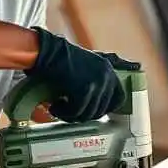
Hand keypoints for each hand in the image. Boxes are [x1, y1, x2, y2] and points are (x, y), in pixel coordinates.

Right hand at [25, 27, 140, 122]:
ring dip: (72, 116)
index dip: (106, 109)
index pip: (120, 98)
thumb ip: (94, 83)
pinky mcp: (84, 89)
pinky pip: (76, 111)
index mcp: (108, 70)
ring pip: (88, 113)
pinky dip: (63, 113)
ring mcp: (97, 82)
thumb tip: (95, 109)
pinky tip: (54, 107)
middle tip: (69, 113)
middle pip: (102, 110)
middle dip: (84, 115)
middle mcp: (106, 76)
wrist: (47, 51)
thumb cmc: (60, 60)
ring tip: (58, 109)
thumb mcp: (85, 67)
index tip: (93, 112)